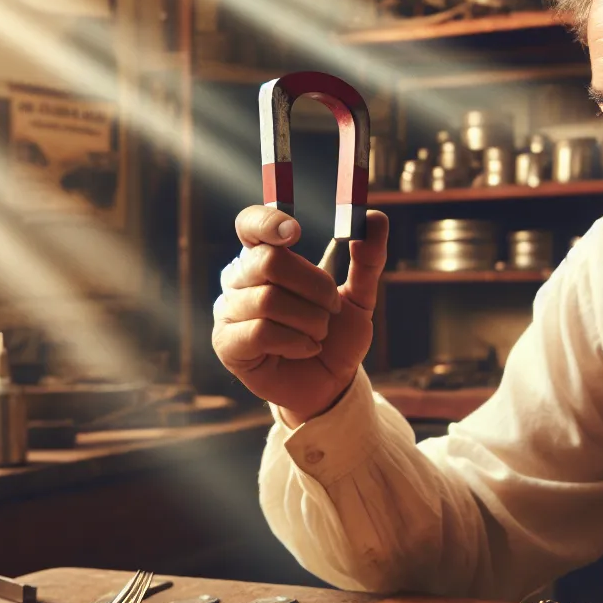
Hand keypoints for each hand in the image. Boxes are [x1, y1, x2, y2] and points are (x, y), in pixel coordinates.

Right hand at [212, 206, 388, 424]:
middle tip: (332, 308)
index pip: (251, 225)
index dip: (268, 222)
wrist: (330, 385)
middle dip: (315, 287)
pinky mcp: (227, 344)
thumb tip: (375, 217)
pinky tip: (305, 350)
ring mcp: (228, 311)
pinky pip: (262, 331)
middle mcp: (238, 279)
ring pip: (269, 300)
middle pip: (268, 261)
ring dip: (310, 320)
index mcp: (265, 258)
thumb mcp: (359, 298)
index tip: (296, 232)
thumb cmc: (336, 337)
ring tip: (318, 334)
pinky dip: (296, 341)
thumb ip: (367, 259)